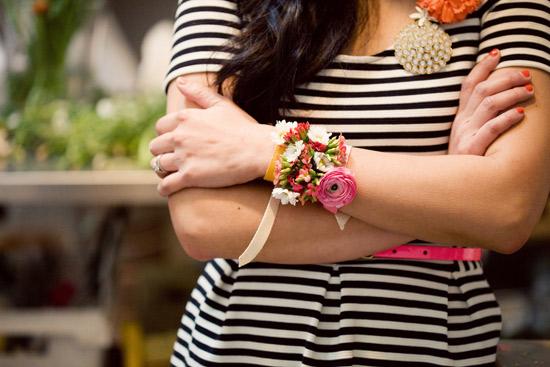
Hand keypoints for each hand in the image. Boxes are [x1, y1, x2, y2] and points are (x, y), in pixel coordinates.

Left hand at [149, 78, 274, 195]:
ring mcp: (183, 157)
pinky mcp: (189, 177)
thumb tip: (181, 82)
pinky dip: (164, 188)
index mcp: (185, 118)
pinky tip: (168, 190)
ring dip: (163, 169)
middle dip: (163, 152)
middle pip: (155, 146)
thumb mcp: (221, 105)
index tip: (175, 141)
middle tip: (173, 158)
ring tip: (172, 173)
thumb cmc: (243, 127)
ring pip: (158, 165)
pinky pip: (165, 185)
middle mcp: (179, 136)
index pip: (160, 127)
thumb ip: (199, 92)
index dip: (166, 134)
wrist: (257, 150)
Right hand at [449, 49, 533, 154]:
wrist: (449, 187)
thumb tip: (498, 100)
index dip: (482, 67)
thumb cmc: (465, 162)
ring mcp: (465, 135)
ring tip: (529, 91)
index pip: (468, 85)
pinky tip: (521, 113)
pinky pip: (491, 129)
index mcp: (460, 117)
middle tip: (525, 75)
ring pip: (489, 105)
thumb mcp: (466, 137)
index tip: (497, 53)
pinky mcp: (472, 150)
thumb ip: (478, 119)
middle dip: (505, 78)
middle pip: (482, 90)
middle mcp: (461, 123)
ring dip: (511, 94)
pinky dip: (507, 118)